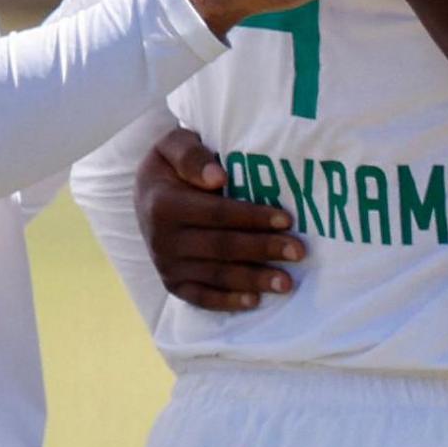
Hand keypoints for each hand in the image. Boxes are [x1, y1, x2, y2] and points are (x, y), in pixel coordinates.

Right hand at [135, 127, 303, 311]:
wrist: (147, 194)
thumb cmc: (173, 165)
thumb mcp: (174, 145)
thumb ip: (192, 156)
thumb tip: (216, 177)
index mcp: (164, 205)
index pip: (217, 213)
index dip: (253, 217)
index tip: (288, 219)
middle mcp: (162, 240)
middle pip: (222, 247)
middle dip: (264, 249)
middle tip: (299, 251)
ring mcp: (167, 265)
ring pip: (216, 275)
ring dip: (254, 280)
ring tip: (287, 283)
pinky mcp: (173, 284)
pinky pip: (201, 298)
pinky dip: (228, 301)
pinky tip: (255, 302)